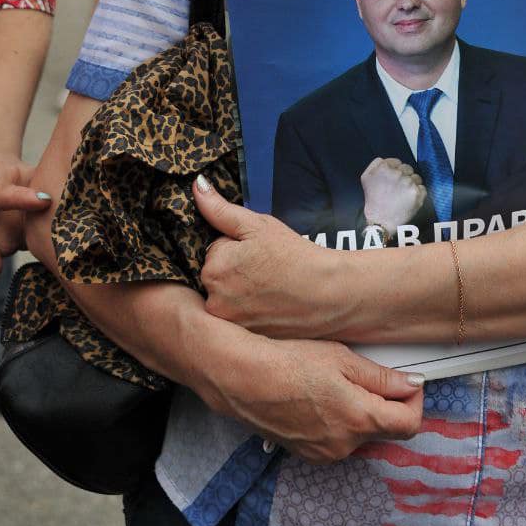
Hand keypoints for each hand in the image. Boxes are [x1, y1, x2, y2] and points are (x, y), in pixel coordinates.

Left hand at [194, 177, 341, 337]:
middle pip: (217, 276)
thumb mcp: (258, 225)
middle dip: (236, 270)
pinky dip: (251, 312)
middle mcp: (214, 301)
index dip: (239, 248)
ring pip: (227, 298)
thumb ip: (220, 209)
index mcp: (214, 268)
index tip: (260, 253)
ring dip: (242, 292)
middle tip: (267, 270)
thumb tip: (197, 185)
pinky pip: (239, 319)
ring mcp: (229, 324)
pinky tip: (271, 306)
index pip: (215, 250)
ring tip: (271, 288)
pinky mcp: (243, 340)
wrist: (328, 295)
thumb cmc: (295, 257)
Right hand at [195, 328, 423, 464]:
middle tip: (365, 372)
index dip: (414, 400)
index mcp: (359, 418)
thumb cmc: (290, 361)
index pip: (409, 424)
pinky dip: (338, 420)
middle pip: (384, 428)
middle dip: (384, 402)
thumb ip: (381, 377)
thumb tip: (412, 384)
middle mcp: (346, 444)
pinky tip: (318, 396)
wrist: (243, 379)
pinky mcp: (308, 453)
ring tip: (335, 381)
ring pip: (359, 432)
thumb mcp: (341, 358)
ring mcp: (325, 453)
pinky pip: (337, 438)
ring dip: (359, 410)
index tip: (408, 381)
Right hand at [361, 157, 426, 234]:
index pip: (398, 162)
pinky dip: (418, 194)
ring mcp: (408, 183)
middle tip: (397, 189)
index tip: (393, 180)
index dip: (396, 171)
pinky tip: (409, 200)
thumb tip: (388, 160)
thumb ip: (376, 163)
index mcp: (384, 167)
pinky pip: (422, 188)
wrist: (380, 220)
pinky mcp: (417, 194)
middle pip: (408, 169)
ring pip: (416, 178)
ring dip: (412, 185)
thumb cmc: (373, 200)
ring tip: (403, 196)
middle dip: (405, 176)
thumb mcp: (366, 177)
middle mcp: (397, 173)